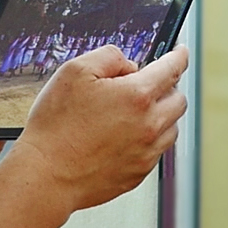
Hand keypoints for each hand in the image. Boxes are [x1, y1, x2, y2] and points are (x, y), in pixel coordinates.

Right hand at [17, 43, 188, 218]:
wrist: (46, 174)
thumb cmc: (55, 126)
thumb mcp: (73, 72)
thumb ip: (108, 57)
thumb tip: (129, 64)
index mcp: (137, 95)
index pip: (172, 68)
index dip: (179, 56)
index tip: (181, 52)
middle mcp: (150, 124)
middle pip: (178, 99)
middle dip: (167, 88)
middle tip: (145, 85)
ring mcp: (146, 152)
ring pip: (171, 127)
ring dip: (160, 115)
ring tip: (129, 114)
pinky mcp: (138, 173)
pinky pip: (156, 151)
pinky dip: (147, 139)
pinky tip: (121, 137)